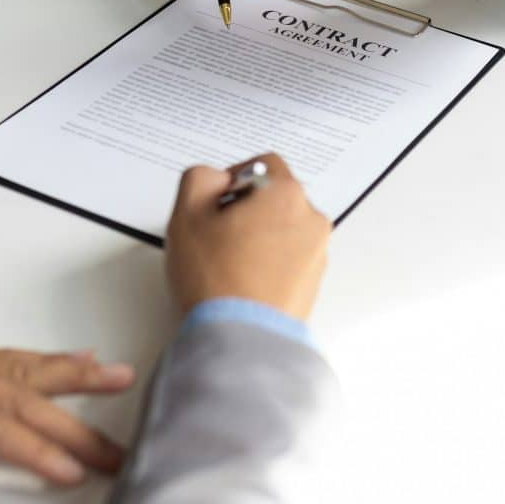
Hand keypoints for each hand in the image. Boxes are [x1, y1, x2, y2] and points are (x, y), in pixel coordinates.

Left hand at [0, 289, 133, 503]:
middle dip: (75, 427)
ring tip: (123, 378)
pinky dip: (53, 358)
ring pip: (28, 367)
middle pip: (24, 398)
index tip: (73, 471)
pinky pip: (15, 355)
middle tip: (118, 451)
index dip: (33, 451)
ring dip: (79, 376)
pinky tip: (82, 357)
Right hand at [166, 154, 330, 320]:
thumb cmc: (215, 278)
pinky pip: (289, 258)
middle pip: (275, 197)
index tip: (214, 203)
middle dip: (246, 209)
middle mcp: (311, 220)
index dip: (232, 179)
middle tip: (216, 235)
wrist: (239, 338)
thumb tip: (216, 180)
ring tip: (228, 263)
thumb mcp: (187, 213)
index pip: (263, 165)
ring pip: (282, 229)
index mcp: (286, 194)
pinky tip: (242, 281)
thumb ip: (200, 178)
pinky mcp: (313, 283)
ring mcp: (316, 253)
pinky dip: (268, 262)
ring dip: (258, 236)